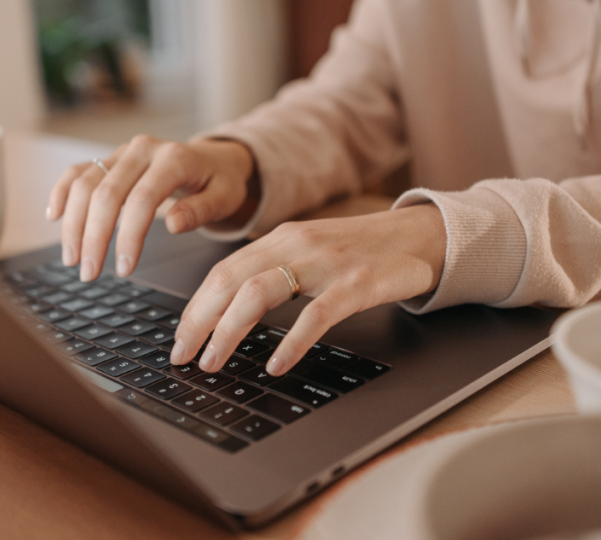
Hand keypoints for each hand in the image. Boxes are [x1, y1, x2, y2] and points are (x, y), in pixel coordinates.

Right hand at [47, 135, 254, 280]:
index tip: (124, 269)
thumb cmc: (220, 182)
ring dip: (74, 223)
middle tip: (89, 273)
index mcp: (173, 158)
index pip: (142, 200)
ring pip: (85, 183)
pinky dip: (62, 192)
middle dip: (93, 237)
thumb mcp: (224, 197)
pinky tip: (54, 216)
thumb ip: (201, 210)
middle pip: (106, 193)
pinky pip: (78, 171)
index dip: (128, 236)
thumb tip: (174, 224)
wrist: (214, 159)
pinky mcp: (110, 158)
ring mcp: (123, 152)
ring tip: (71, 259)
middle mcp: (143, 150)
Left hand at [170, 204, 446, 374]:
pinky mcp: (357, 282)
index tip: (179, 339)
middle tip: (183, 357)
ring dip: (229, 331)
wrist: (421, 236)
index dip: (195, 307)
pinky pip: (316, 315)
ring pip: (260, 292)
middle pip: (230, 281)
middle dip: (198, 322)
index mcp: (280, 239)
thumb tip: (230, 313)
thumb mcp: (310, 253)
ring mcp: (326, 263)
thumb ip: (274, 273)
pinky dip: (291, 342)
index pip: (222, 272)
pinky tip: (276, 365)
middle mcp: (296, 245)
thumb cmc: (362, 251)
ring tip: (214, 362)